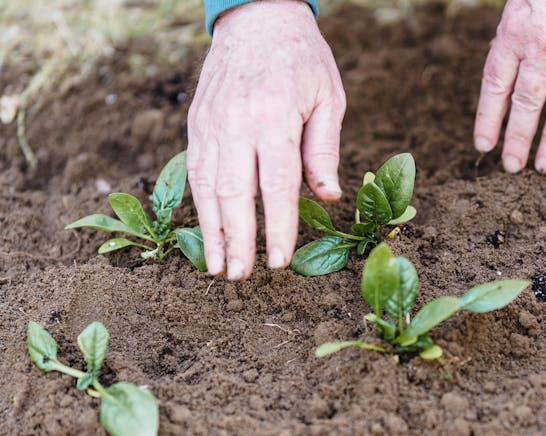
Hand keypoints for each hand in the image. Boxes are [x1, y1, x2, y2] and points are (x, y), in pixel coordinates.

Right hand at [187, 0, 345, 279]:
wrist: (257, 18)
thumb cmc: (302, 61)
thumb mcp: (328, 98)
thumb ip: (324, 149)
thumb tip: (328, 198)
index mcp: (274, 117)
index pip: (275, 186)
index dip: (276, 228)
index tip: (279, 262)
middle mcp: (236, 122)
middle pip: (235, 193)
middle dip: (239, 240)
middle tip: (243, 277)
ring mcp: (211, 123)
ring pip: (207, 186)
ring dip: (212, 231)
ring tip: (218, 267)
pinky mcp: (196, 123)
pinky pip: (195, 170)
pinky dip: (199, 205)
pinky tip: (207, 232)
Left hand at [473, 0, 545, 173]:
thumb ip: (515, 25)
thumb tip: (507, 61)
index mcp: (517, 27)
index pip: (496, 83)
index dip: (489, 117)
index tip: (484, 144)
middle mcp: (545, 46)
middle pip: (526, 104)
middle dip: (517, 139)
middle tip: (511, 166)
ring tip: (544, 167)